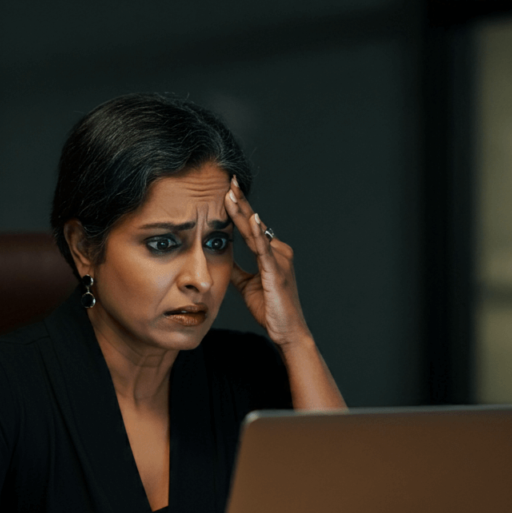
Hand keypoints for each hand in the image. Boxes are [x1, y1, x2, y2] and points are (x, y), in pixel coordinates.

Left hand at [225, 177, 310, 348]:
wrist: (287, 331)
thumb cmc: (271, 309)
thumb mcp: (247, 285)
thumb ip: (238, 269)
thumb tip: (224, 257)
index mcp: (271, 254)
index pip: (250, 228)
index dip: (238, 210)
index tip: (226, 192)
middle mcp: (278, 252)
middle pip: (254, 223)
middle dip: (240, 202)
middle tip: (229, 181)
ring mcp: (279, 260)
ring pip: (256, 232)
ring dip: (243, 211)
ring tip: (231, 192)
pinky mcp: (276, 271)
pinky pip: (264, 249)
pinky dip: (257, 233)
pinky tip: (251, 218)